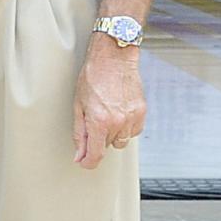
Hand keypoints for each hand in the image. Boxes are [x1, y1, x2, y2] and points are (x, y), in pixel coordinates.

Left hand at [73, 38, 145, 169]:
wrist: (114, 57)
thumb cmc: (93, 76)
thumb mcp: (78, 105)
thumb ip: (79, 133)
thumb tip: (79, 154)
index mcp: (99, 121)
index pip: (96, 155)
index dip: (88, 162)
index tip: (84, 162)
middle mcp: (118, 122)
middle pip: (108, 146)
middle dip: (98, 139)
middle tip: (94, 119)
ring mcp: (132, 118)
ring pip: (122, 141)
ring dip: (113, 133)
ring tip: (107, 113)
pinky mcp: (142, 112)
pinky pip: (133, 131)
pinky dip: (126, 126)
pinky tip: (118, 111)